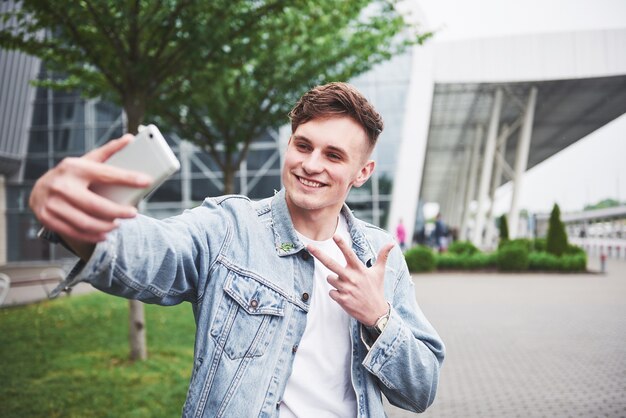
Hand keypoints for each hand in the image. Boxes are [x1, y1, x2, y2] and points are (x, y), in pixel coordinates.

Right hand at [29, 134, 151, 243]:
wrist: (38, 190)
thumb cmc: (71, 175)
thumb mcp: (86, 161)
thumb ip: (108, 152)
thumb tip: (130, 138)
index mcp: (75, 168)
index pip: (106, 174)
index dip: (128, 178)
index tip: (146, 181)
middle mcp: (62, 185)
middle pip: (96, 205)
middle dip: (118, 212)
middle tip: (134, 213)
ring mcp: (52, 203)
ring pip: (86, 222)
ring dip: (107, 226)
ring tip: (118, 224)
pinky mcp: (48, 218)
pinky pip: (75, 232)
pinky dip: (93, 236)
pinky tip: (104, 234)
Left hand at [307, 236, 394, 325]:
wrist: (375, 313)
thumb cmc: (376, 289)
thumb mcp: (380, 272)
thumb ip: (383, 256)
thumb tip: (393, 242)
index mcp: (359, 269)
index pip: (349, 254)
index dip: (342, 244)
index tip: (335, 236)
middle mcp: (351, 277)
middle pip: (331, 264)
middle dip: (319, 254)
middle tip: (308, 246)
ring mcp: (345, 289)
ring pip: (330, 278)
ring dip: (335, 281)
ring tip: (347, 286)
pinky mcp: (342, 299)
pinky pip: (330, 292)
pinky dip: (335, 293)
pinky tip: (345, 296)